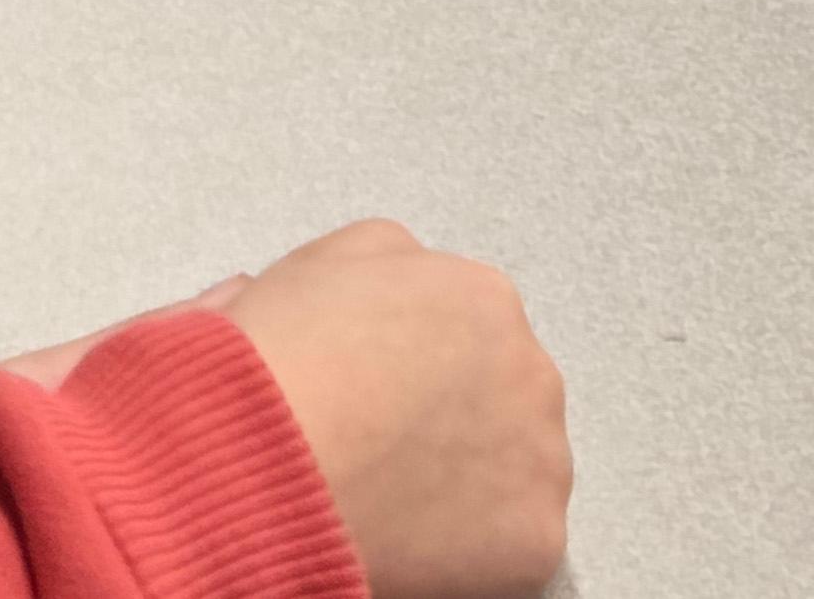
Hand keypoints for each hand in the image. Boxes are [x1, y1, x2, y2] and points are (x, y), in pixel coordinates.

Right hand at [226, 221, 569, 598]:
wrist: (270, 459)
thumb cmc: (281, 363)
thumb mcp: (316, 262)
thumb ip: (374, 263)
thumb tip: (375, 294)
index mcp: (482, 297)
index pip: (470, 329)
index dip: (419, 363)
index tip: (385, 390)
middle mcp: (531, 370)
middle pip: (502, 395)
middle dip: (455, 417)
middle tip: (387, 445)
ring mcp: (542, 459)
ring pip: (516, 470)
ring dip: (472, 481)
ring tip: (396, 496)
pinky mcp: (538, 538)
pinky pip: (513, 544)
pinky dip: (472, 550)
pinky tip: (415, 538)